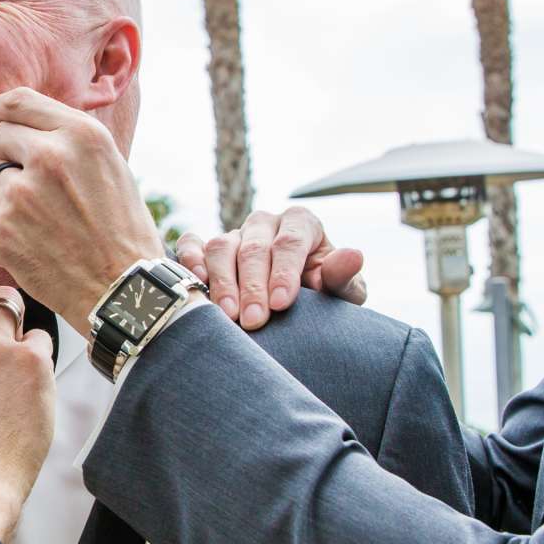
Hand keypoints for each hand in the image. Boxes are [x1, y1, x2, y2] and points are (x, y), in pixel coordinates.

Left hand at [0, 88, 163, 331]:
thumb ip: (69, 140)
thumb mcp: (110, 167)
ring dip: (11, 193)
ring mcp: (20, 191)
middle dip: (12, 156)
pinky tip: (33, 241)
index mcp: (82, 135)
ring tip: (47, 221)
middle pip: (2, 136)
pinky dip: (1, 224)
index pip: (20, 101)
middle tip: (41, 190)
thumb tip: (26, 124)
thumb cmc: (120, 230)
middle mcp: (49, 156)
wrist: (121, 289)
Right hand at [171, 207, 368, 329]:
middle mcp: (266, 224)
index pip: (290, 242)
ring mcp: (235, 234)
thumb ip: (344, 277)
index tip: (281, 304)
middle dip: (252, 285)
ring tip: (227, 315)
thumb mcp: (342, 292)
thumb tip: (353, 255)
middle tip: (254, 320)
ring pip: (221, 246)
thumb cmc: (323, 297)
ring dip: (221, 281)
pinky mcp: (208, 247)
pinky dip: (189, 259)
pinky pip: (192, 243)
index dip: (284, 273)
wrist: (298, 309)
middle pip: (254, 247)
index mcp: (301, 224)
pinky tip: (195, 283)